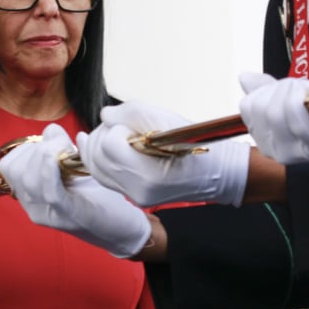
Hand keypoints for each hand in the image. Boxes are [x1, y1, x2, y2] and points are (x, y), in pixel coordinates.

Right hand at [0, 123, 150, 257]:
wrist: (123, 228)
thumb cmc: (100, 195)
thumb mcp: (75, 168)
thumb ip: (59, 148)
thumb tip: (51, 131)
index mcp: (31, 195)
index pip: (9, 165)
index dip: (28, 147)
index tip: (52, 143)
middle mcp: (33, 207)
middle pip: (15, 170)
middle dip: (37, 148)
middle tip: (64, 146)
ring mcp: (48, 215)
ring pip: (29, 179)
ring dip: (47, 155)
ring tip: (69, 152)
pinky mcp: (68, 217)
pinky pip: (50, 192)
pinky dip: (51, 171)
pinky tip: (59, 157)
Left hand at [77, 101, 249, 206]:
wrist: (213, 172)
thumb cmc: (192, 142)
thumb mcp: (165, 119)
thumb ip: (131, 112)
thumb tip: (105, 115)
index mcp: (148, 174)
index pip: (109, 145)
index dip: (117, 129)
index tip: (133, 127)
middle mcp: (137, 190)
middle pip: (97, 157)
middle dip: (102, 135)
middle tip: (120, 126)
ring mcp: (133, 196)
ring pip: (95, 168)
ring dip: (96, 146)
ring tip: (109, 132)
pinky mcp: (131, 196)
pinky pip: (103, 176)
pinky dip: (99, 159)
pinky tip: (94, 144)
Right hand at [239, 72, 308, 167]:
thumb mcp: (293, 99)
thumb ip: (267, 91)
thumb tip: (243, 77)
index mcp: (264, 140)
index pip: (247, 105)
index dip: (268, 89)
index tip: (290, 90)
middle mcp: (272, 150)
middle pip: (258, 106)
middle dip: (280, 87)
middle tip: (303, 90)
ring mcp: (291, 151)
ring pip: (273, 109)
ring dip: (293, 89)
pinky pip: (292, 111)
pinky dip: (302, 94)